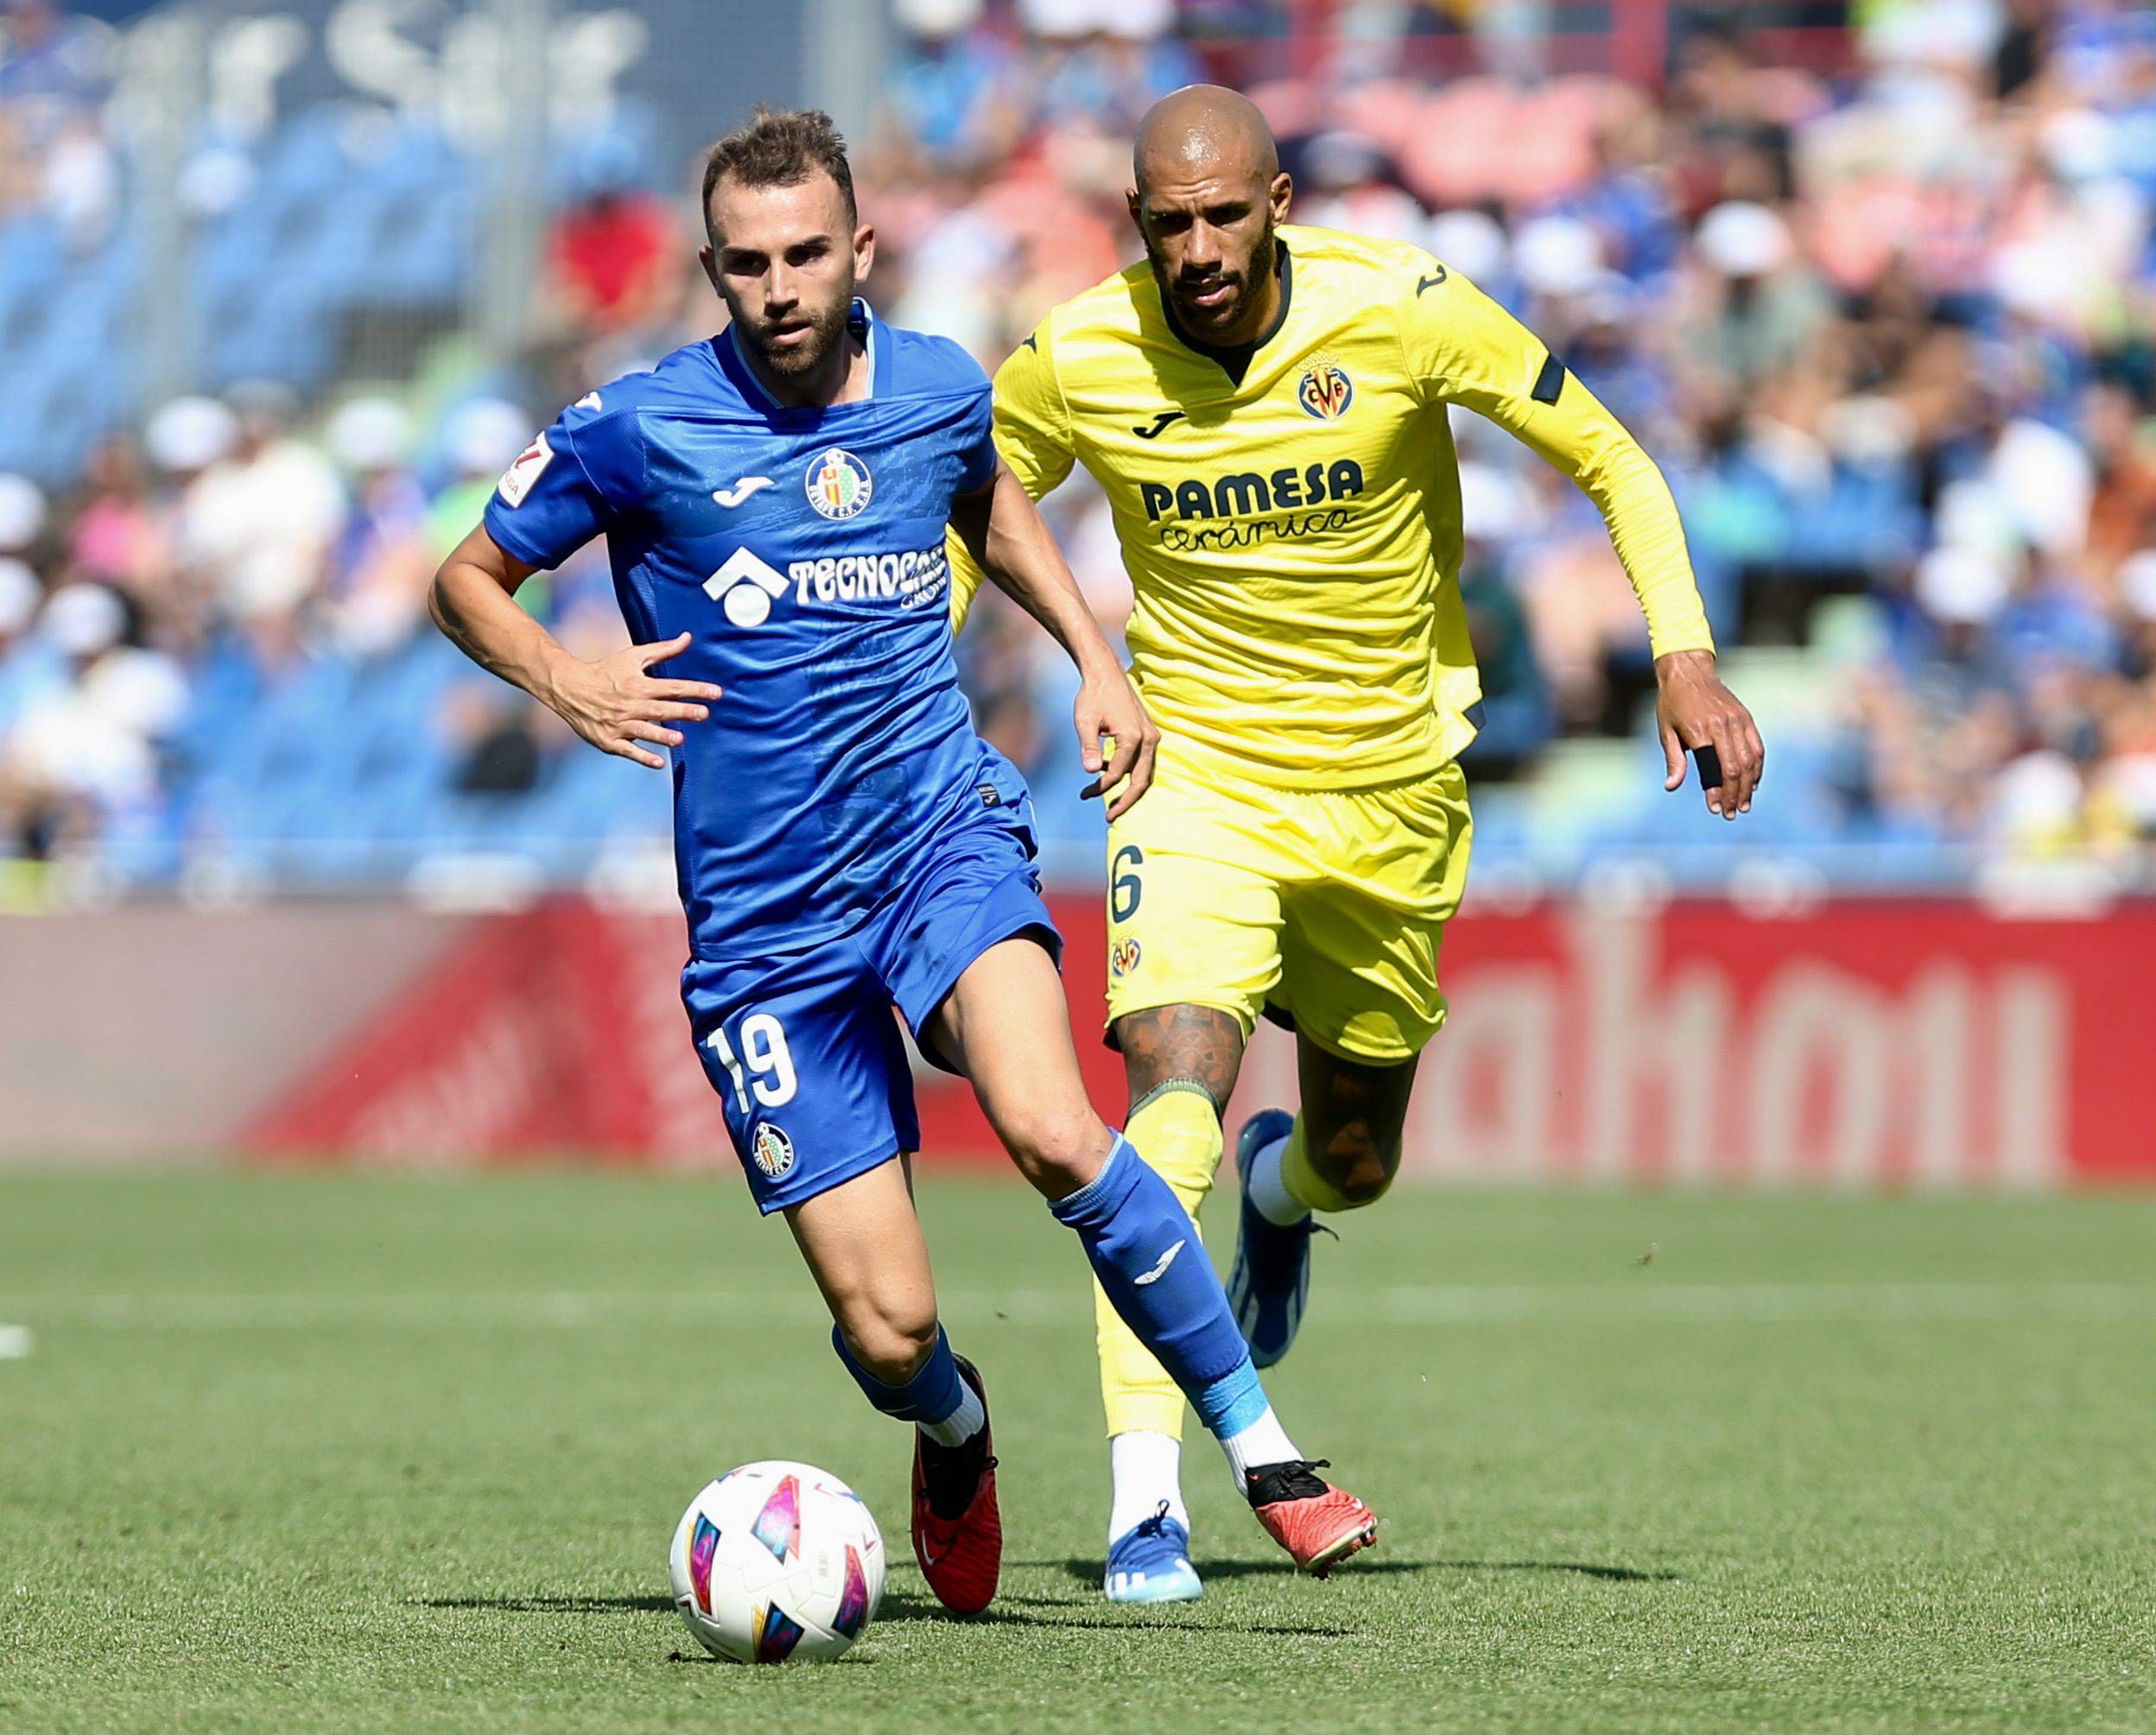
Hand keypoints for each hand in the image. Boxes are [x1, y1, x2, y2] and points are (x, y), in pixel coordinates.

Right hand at [544, 631, 721, 769]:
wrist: (569, 688)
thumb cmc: (606, 671)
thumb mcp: (633, 656)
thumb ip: (663, 650)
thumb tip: (688, 637)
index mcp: (638, 684)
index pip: (672, 687)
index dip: (695, 689)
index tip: (717, 692)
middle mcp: (630, 704)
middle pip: (660, 708)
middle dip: (682, 711)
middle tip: (704, 713)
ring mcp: (619, 724)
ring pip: (644, 731)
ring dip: (661, 735)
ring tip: (680, 738)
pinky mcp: (609, 741)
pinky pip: (627, 751)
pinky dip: (642, 757)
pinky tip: (659, 762)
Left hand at [1074, 662, 1159, 820]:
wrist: (1106, 674)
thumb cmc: (1093, 696)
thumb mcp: (1085, 721)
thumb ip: (1089, 747)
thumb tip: (1090, 772)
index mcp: (1133, 737)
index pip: (1118, 773)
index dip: (1101, 787)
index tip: (1084, 794)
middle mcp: (1149, 739)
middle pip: (1141, 782)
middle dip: (1125, 802)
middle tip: (1108, 817)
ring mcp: (1152, 737)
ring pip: (1145, 774)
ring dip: (1128, 789)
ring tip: (1108, 802)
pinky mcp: (1150, 735)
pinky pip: (1143, 762)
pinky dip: (1128, 773)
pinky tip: (1106, 771)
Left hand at [1655, 648, 1762, 818]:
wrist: (1689, 672)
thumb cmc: (1672, 703)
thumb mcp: (1666, 731)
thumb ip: (1674, 760)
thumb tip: (1671, 787)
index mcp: (1700, 731)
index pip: (1715, 770)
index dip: (1718, 792)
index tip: (1715, 808)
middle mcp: (1722, 726)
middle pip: (1736, 768)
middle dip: (1735, 795)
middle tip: (1731, 813)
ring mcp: (1737, 721)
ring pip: (1750, 760)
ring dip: (1749, 785)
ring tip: (1744, 804)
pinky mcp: (1745, 718)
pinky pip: (1757, 746)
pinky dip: (1757, 767)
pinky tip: (1753, 783)